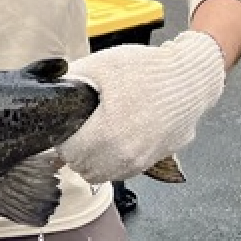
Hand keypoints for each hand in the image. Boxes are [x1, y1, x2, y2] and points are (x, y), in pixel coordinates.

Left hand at [57, 31, 225, 185]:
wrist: (191, 78)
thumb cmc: (148, 70)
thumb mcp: (101, 65)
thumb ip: (71, 78)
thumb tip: (49, 87)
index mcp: (108, 133)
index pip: (69, 153)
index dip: (62, 138)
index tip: (66, 124)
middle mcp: (127, 155)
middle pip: (83, 169)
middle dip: (75, 151)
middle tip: (78, 129)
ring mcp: (143, 161)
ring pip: (104, 175)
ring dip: (94, 161)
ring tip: (95, 135)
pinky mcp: (156, 161)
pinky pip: (125, 171)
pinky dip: (114, 162)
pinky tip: (115, 138)